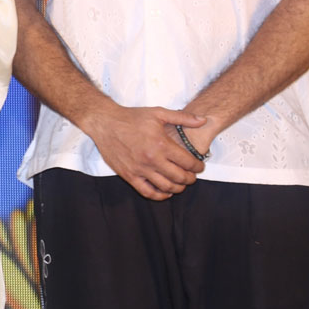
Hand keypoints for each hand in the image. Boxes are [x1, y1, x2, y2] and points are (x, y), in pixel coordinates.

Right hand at [82, 103, 205, 199]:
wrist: (105, 123)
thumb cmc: (131, 117)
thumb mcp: (158, 113)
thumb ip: (182, 118)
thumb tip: (203, 120)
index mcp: (161, 144)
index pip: (188, 162)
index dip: (198, 166)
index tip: (199, 166)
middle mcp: (152, 159)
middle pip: (180, 177)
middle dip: (190, 178)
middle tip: (191, 175)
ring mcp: (140, 169)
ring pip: (166, 187)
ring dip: (178, 188)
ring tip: (180, 183)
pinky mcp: (129, 175)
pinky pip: (147, 192)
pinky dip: (160, 195)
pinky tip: (165, 191)